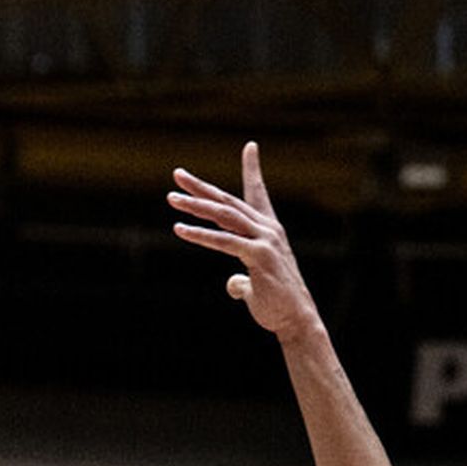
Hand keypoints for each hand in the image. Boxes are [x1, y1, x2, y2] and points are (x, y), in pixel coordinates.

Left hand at [168, 142, 321, 341]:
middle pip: (228, 201)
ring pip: (224, 216)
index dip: (252, 170)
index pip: (257, 194)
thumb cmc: (275, 303)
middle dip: (201, 187)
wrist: (295, 319)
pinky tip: (180, 229)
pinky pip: (224, 242)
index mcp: (268, 230)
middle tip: (177, 174)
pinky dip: (201, 235)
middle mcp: (267, 229)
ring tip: (171, 199)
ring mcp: (264, 240)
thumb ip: (242, 279)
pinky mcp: (258, 257)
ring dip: (195, 206)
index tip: (250, 146)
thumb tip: (233, 283)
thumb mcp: (255, 285)